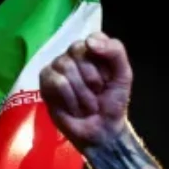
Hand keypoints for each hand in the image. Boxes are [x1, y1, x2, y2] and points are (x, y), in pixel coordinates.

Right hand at [41, 32, 133, 151]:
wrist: (102, 130)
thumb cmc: (112, 102)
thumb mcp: (124, 76)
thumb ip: (115, 52)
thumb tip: (89, 41)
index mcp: (93, 48)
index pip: (93, 39)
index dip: (102, 63)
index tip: (108, 79)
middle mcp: (73, 53)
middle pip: (77, 51)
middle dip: (92, 78)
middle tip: (97, 93)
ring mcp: (57, 66)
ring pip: (66, 67)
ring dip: (82, 93)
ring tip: (87, 104)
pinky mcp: (45, 82)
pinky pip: (56, 81)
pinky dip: (70, 98)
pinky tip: (73, 107)